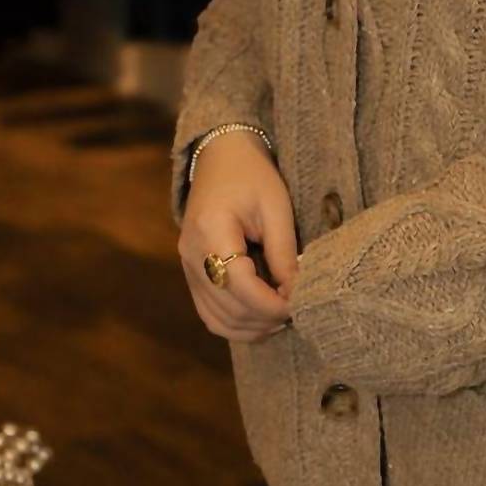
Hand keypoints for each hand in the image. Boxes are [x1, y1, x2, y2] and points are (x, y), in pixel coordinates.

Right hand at [178, 131, 297, 341]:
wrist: (220, 159)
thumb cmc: (252, 176)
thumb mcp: (276, 207)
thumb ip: (284, 251)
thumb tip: (295, 292)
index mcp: (211, 231)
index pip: (240, 283)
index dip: (271, 302)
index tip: (299, 304)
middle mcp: (191, 254)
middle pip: (227, 307)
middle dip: (266, 317)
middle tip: (299, 311)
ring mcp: (187, 267)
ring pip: (217, 318)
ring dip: (252, 327)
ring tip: (283, 317)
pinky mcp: (192, 275)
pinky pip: (210, 313)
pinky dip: (237, 324)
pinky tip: (263, 319)